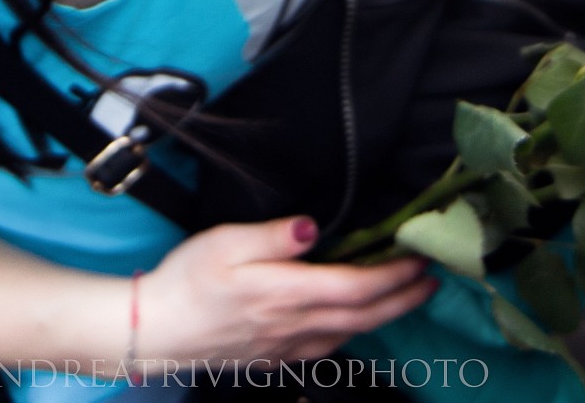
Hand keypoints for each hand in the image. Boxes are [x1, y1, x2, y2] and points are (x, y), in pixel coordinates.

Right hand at [136, 216, 434, 364]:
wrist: (153, 331)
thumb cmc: (186, 281)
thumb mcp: (226, 243)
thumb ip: (275, 237)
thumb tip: (314, 227)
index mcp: (288, 294)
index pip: (357, 287)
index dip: (394, 275)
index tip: (420, 259)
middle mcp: (295, 326)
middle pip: (364, 316)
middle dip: (403, 298)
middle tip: (432, 281)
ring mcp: (285, 347)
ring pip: (349, 335)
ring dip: (383, 316)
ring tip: (403, 297)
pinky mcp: (273, 358)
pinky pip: (325, 348)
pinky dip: (350, 333)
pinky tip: (351, 323)